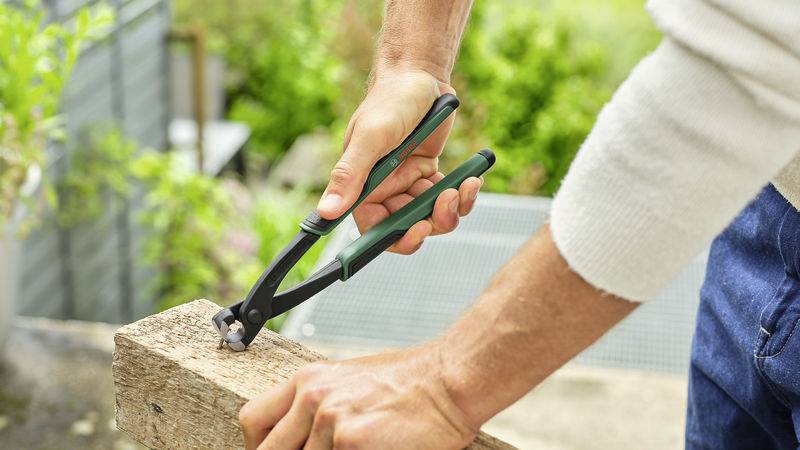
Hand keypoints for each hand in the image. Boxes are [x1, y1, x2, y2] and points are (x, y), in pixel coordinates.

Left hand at [239, 344, 477, 449]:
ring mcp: (330, 420)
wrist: (448, 381)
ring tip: (361, 446)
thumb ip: (320, 408)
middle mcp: (312, 397)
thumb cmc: (409, 383)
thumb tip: (303, 438)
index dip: (259, 447)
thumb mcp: (351, 382)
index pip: (254, 420)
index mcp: (308, 380)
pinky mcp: (351, 441)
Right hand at [317, 69, 482, 253]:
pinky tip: (471, 179)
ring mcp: (407, 183)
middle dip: (429, 222)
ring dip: (450, 209)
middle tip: (445, 202)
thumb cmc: (390, 101)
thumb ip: (350, 175)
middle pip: (406, 228)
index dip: (393, 238)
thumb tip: (327, 212)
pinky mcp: (428, 175)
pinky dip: (462, 195)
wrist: (420, 76)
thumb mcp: (370, 137)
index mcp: (362, 185)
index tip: (416, 231)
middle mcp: (383, 189)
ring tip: (463, 186)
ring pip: (429, 217)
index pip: (372, 228)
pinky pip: (446, 199)